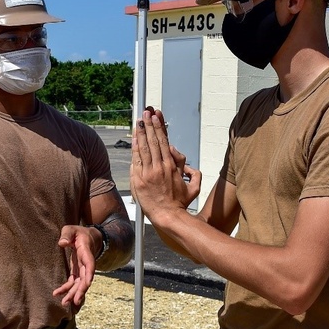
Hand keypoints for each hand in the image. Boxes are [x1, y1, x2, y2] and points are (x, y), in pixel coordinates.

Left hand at [52, 224, 98, 309]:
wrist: (87, 236)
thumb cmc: (78, 232)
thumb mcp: (71, 229)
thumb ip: (66, 235)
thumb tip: (62, 243)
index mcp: (86, 252)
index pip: (90, 265)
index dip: (89, 275)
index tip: (87, 284)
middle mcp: (86, 263)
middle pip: (85, 279)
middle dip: (81, 290)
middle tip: (75, 301)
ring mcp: (82, 268)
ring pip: (79, 284)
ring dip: (73, 293)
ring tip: (64, 303)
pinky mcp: (77, 271)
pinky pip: (73, 282)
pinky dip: (66, 288)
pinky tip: (57, 294)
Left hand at [130, 108, 201, 223]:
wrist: (168, 216)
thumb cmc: (180, 202)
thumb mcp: (194, 186)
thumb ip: (193, 172)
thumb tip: (186, 163)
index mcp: (172, 166)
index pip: (164, 141)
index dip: (160, 127)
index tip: (157, 116)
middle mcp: (160, 167)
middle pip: (153, 141)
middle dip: (150, 124)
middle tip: (147, 112)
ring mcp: (148, 173)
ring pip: (144, 148)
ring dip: (141, 132)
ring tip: (139, 120)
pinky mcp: (138, 179)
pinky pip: (136, 160)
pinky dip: (135, 148)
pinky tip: (134, 138)